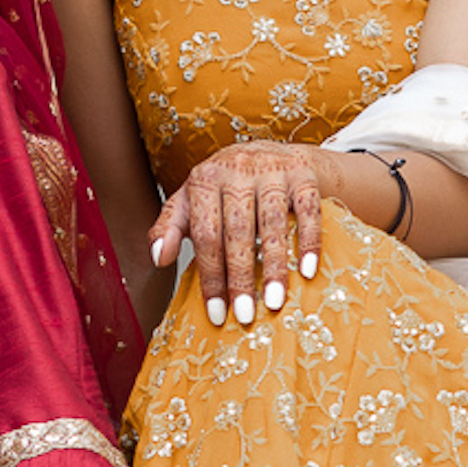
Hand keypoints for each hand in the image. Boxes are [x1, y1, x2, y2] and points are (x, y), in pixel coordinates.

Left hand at [147, 139, 328, 326]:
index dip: (210, 276)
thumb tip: (157, 259)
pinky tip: (307, 271)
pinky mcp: (304, 174)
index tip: (216, 313)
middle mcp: (238, 169)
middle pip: (238, 231)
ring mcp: (273, 170)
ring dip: (274, 266)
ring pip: (273, 223)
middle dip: (240, 277)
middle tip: (244, 315)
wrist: (271, 150)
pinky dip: (309, 242)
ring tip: (273, 301)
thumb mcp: (192, 200)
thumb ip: (169, 227)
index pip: (205, 234)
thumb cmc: (226, 187)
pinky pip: (309, 211)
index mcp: (205, 178)